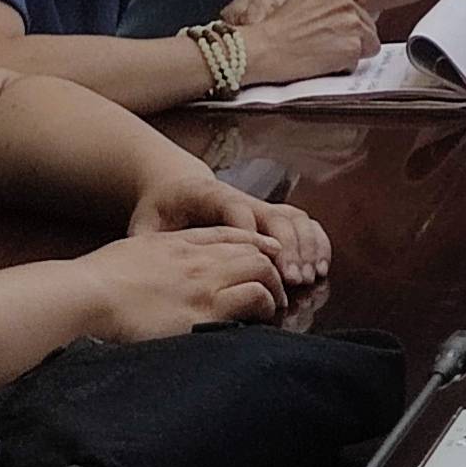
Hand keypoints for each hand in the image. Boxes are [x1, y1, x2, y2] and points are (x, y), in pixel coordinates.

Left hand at [131, 165, 332, 296]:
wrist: (175, 186)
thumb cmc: (160, 210)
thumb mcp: (145, 225)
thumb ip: (147, 244)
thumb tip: (147, 270)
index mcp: (208, 196)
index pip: (237, 210)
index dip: (252, 235)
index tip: (264, 263)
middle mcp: (241, 198)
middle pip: (274, 215)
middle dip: (289, 247)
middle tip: (294, 279)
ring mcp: (259, 205)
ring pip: (294, 218)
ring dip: (306, 246)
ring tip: (310, 277)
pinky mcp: (270, 215)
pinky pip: (302, 222)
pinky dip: (316, 241)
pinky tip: (321, 266)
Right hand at [225, 0, 383, 87]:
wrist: (265, 49)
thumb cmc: (277, 30)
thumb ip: (330, 1)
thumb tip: (353, 9)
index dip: (360, 11)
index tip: (355, 21)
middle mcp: (346, 3)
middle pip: (369, 24)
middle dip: (355, 36)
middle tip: (330, 46)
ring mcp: (351, 25)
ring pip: (369, 43)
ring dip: (352, 52)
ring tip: (326, 55)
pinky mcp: (352, 47)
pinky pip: (358, 61)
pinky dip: (344, 66)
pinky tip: (324, 63)